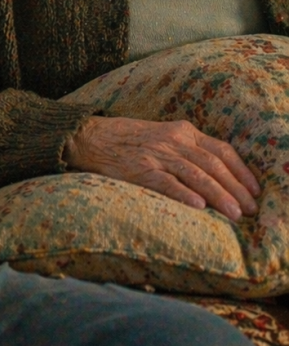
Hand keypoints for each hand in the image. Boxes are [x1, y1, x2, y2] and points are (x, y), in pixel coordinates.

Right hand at [64, 115, 260, 220]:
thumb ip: (187, 149)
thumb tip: (218, 177)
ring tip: (235, 215)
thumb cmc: (128, 140)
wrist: (89, 137)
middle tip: (250, 211)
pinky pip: (166, 182)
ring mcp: (155, 154)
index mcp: (181, 130)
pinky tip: (198, 206)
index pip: (222, 150)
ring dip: (219, 196)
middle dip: (236, 189)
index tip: (255, 191)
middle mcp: (172, 140)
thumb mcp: (162, 135)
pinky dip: (184, 193)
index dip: (242, 172)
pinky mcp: (139, 169)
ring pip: (196, 175)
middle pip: (213, 165)